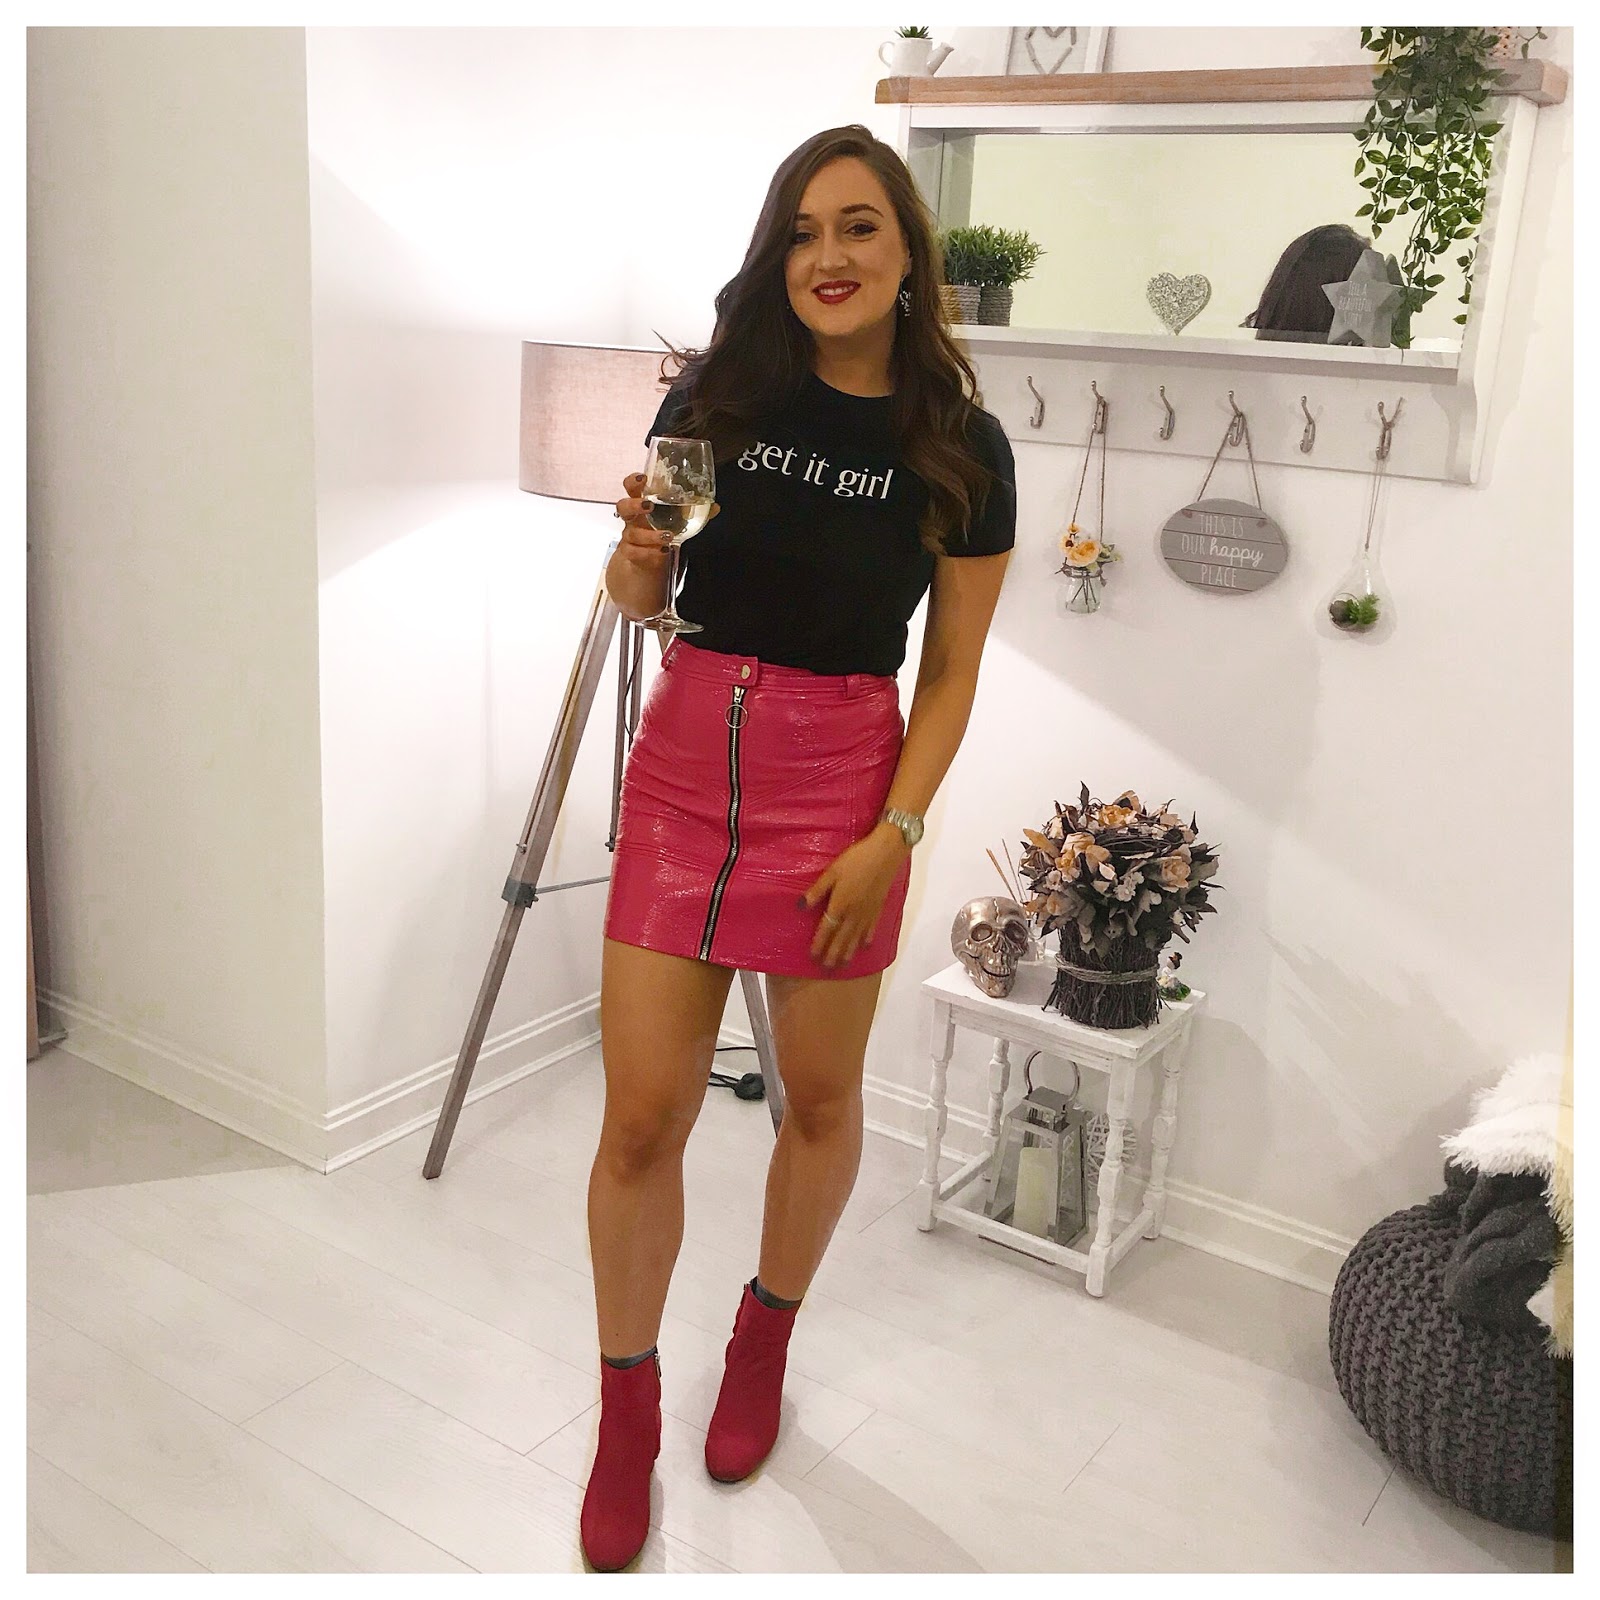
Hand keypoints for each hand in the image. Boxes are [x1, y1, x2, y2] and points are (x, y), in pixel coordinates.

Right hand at [614, 471, 718, 571]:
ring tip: (667, 535)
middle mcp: (634, 520)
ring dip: (650, 534)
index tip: (643, 478)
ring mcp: (630, 537)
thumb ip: (695, 513)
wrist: (646, 561)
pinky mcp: (631, 554)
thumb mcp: (677, 521)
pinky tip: (663, 551)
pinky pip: (635, 553)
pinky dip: (649, 553)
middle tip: (649, 505)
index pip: (631, 488)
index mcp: (642, 504)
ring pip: (632, 533)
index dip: (634, 481)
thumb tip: (714, 507)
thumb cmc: (659, 532)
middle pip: (623, 507)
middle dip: (634, 505)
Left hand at [800, 825, 908, 968]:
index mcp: (840, 904)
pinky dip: (867, 938)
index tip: (813, 955)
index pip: (827, 928)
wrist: (885, 853)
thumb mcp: (832, 872)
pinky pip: (871, 927)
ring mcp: (868, 911)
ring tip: (843, 963)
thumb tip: (800, 906)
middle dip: (834, 953)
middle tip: (827, 967)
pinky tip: (864, 945)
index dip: (820, 943)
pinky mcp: (878, 907)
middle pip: (842, 937)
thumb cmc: (856, 859)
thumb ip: (817, 891)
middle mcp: (854, 912)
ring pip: (856, 936)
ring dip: (848, 951)